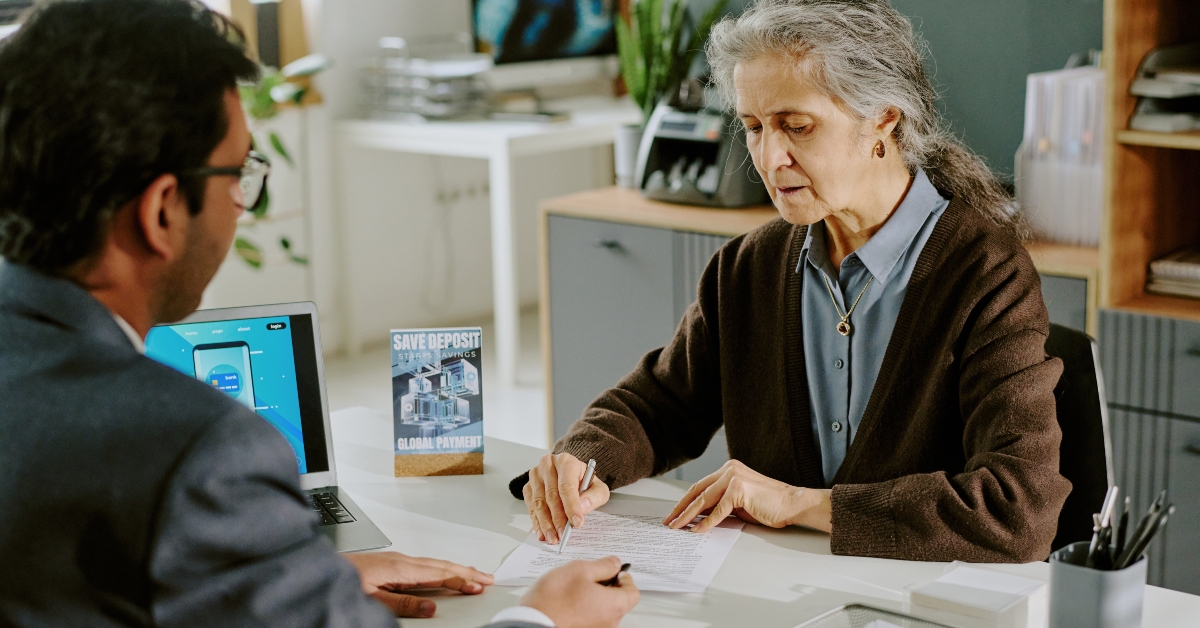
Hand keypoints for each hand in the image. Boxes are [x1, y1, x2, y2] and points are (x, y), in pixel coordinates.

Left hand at [342, 552, 493, 617]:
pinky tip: (443, 571)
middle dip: (467, 571)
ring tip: (472, 574)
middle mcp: (402, 560)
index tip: (479, 586)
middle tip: (487, 578)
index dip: (462, 580)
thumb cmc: (344, 580)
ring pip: (435, 563)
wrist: (320, 568)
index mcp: (401, 568)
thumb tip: (432, 607)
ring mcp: (397, 560)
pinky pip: (425, 564)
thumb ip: (404, 604)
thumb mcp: (374, 598)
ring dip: (456, 568)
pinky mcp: (392, 562)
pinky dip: (441, 567)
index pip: (440, 574)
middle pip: (442, 565)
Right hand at [519, 556, 639, 627]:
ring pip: (602, 610)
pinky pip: (590, 618)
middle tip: (590, 575)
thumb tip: (614, 564)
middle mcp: (609, 622)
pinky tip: (568, 600)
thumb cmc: (553, 599)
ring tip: (574, 588)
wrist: (532, 623)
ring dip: (594, 597)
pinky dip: (583, 608)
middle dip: (607, 586)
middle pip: (618, 601)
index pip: (633, 592)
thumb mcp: (580, 569)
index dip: (625, 577)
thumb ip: (603, 565)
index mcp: (614, 605)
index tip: (615, 570)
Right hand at [523, 452, 609, 543]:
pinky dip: (537, 522)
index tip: (576, 522)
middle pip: (551, 495)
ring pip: (539, 503)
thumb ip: (594, 496)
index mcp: (566, 462)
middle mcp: (548, 465)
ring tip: (553, 537)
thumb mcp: (598, 487)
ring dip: (546, 523)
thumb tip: (582, 507)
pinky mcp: (528, 487)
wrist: (571, 475)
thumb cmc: (584, 481)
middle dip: (558, 518)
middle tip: (563, 534)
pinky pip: (531, 507)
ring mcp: (535, 476)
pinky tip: (542, 532)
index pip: (566, 486)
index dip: (571, 506)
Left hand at [663, 460, 831, 533]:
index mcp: (728, 469)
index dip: (685, 501)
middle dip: (681, 508)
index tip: (675, 514)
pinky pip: (718, 510)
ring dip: (688, 516)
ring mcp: (733, 478)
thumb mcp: (739, 503)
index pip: (701, 486)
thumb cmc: (769, 505)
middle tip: (669, 521)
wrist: (792, 503)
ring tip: (677, 527)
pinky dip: (706, 522)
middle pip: (698, 490)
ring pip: (704, 499)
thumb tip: (699, 516)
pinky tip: (697, 531)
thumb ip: (720, 504)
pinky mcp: (739, 490)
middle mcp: (728, 469)